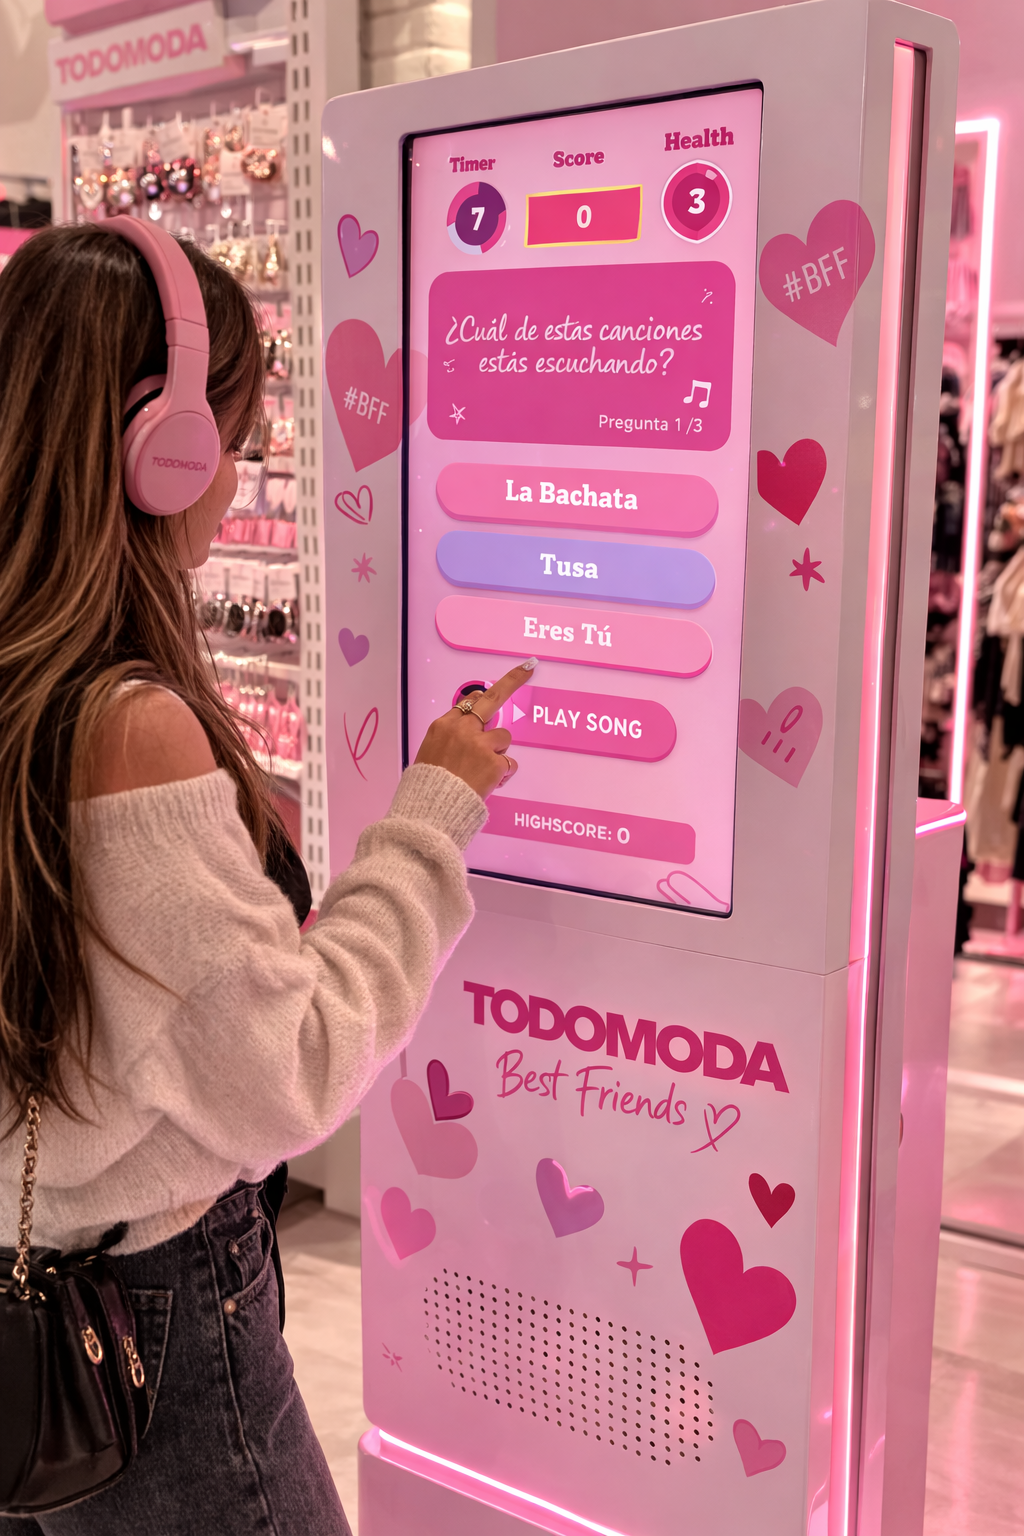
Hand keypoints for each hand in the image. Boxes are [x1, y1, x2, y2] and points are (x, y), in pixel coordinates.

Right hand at [414, 661, 536, 798]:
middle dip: (511, 681)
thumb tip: (467, 733)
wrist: (430, 809)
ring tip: (483, 770)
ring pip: (503, 737)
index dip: (482, 699)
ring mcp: (480, 744)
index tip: (491, 689)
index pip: (468, 701)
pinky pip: (509, 763)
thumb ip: (451, 738)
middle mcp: (462, 729)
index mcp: (443, 726)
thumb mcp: (430, 753)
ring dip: (499, 751)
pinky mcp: (494, 761)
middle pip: (491, 699)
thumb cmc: (428, 786)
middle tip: (527, 668)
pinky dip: (503, 773)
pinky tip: (489, 782)